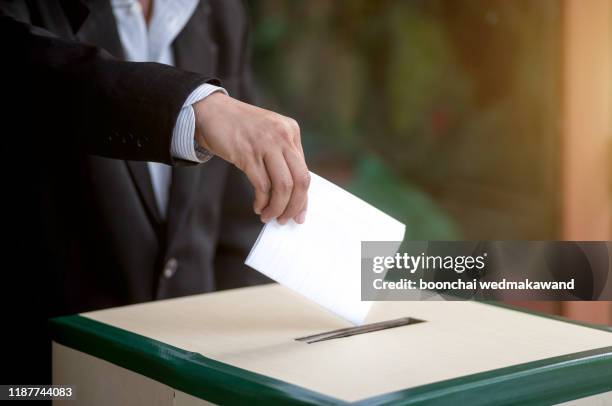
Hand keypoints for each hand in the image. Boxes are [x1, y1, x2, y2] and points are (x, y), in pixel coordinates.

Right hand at [193, 92, 309, 223]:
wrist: (210, 111)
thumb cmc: (239, 128)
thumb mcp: (268, 135)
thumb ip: (282, 157)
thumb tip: (292, 195)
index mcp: (291, 131)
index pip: (305, 172)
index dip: (303, 198)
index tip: (299, 214)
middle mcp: (282, 136)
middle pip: (300, 180)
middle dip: (294, 206)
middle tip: (284, 219)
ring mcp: (265, 143)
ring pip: (283, 186)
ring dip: (277, 207)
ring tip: (268, 216)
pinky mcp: (247, 153)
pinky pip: (262, 185)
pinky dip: (262, 202)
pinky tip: (258, 206)